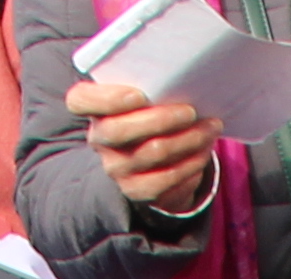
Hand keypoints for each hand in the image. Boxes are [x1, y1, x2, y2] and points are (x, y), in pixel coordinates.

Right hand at [70, 77, 226, 211]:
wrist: (152, 155)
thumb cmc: (150, 110)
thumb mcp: (143, 91)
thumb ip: (150, 82)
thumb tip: (184, 75)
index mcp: (91, 107)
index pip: (80, 101)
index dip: (108, 99)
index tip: (140, 95)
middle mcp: (98, 139)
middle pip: (120, 130)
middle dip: (161, 119)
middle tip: (191, 111)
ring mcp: (116, 168)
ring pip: (153, 152)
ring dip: (188, 139)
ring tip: (210, 126)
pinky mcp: (136, 190)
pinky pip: (166, 178)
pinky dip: (191, 162)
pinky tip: (204, 150)